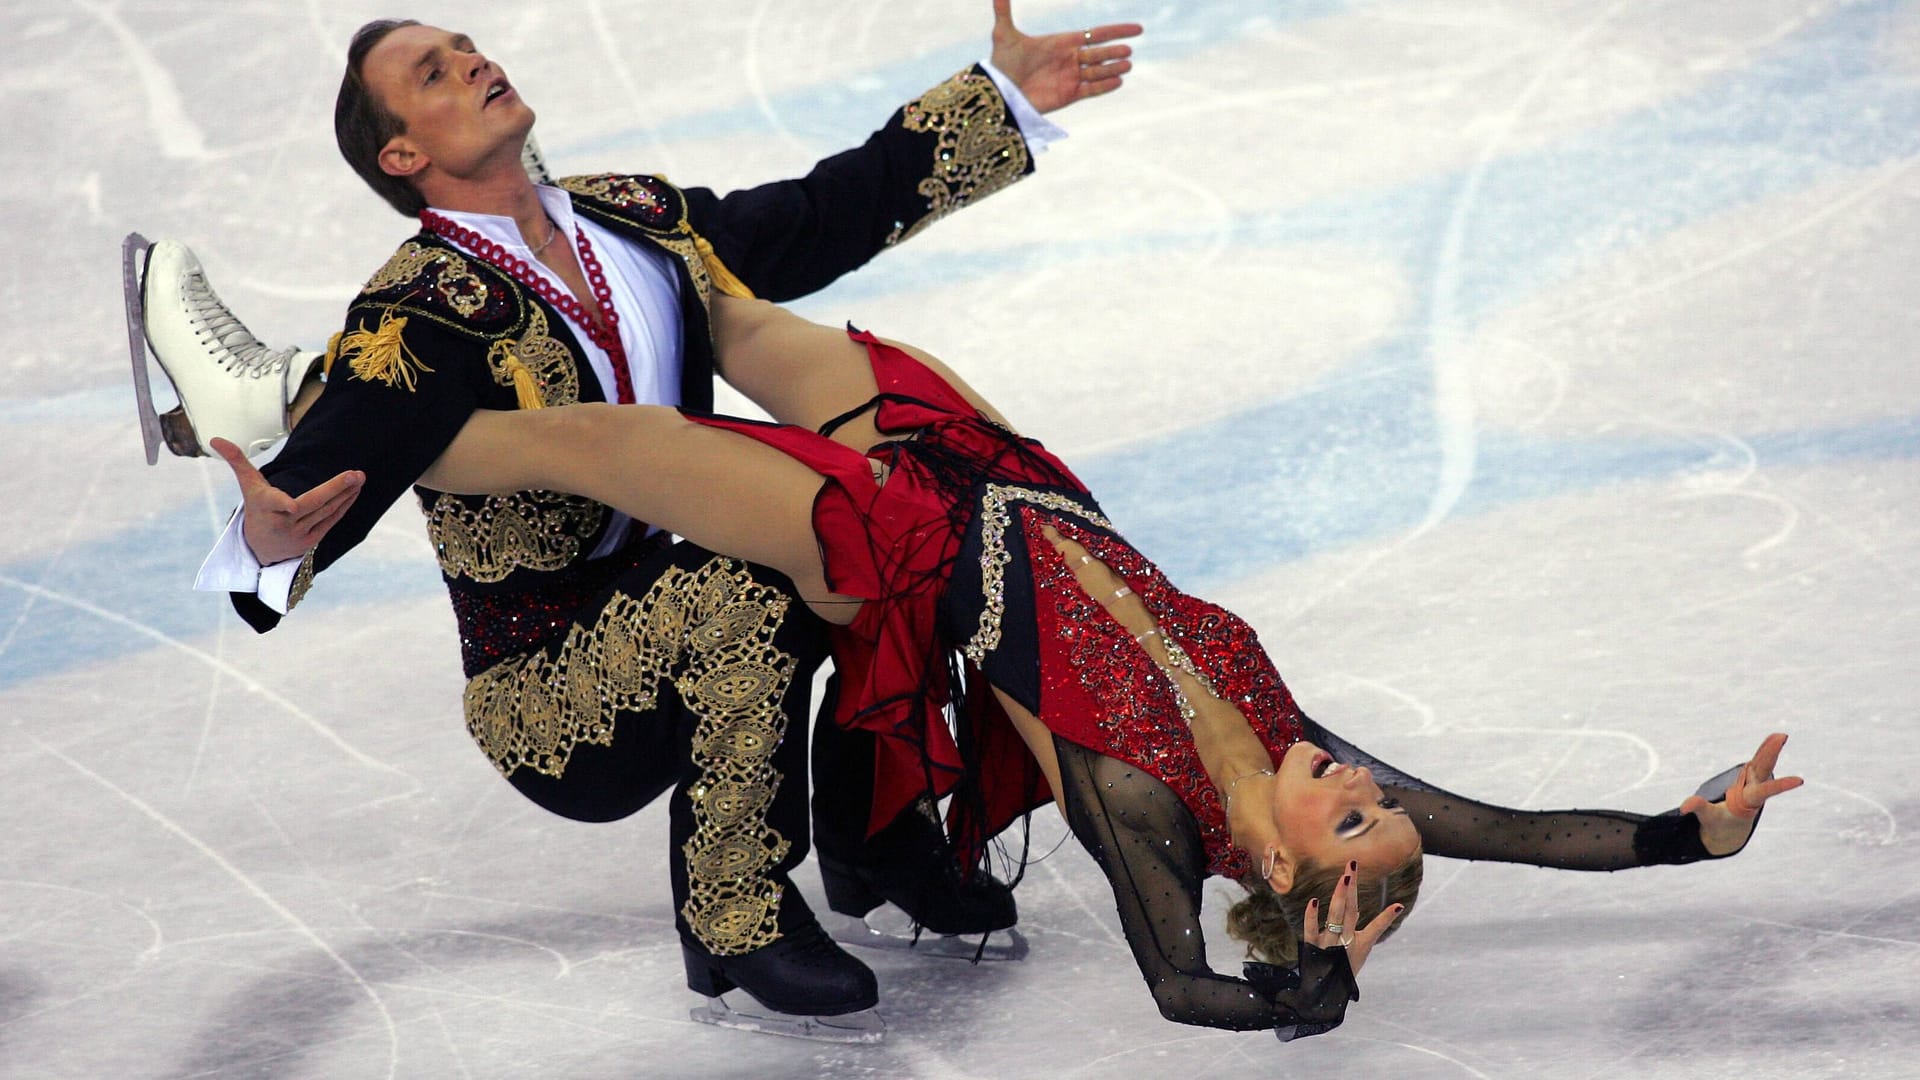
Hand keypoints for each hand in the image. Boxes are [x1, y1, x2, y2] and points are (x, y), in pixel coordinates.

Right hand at [212, 437, 362, 565]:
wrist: (261, 550)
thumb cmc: (257, 509)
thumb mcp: (248, 486)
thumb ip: (237, 461)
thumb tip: (215, 438)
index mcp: (265, 507)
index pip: (273, 503)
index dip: (282, 505)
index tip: (291, 506)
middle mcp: (282, 522)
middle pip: (312, 503)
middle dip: (336, 488)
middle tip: (356, 474)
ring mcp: (298, 534)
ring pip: (326, 511)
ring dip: (346, 494)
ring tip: (360, 478)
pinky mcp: (310, 542)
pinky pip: (331, 521)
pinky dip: (344, 506)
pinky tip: (355, 492)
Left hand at [989, 0, 1142, 112]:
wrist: (1000, 93)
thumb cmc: (1002, 64)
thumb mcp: (1003, 35)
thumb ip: (1003, 12)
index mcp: (1063, 42)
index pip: (1096, 34)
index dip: (1116, 31)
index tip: (1137, 29)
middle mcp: (1071, 59)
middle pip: (1100, 53)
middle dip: (1114, 52)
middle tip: (1128, 50)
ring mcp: (1071, 78)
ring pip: (1098, 71)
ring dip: (1113, 68)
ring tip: (1127, 65)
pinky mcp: (1069, 95)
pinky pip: (1091, 90)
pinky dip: (1104, 86)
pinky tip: (1117, 82)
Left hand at [1301, 860, 1404, 976]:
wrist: (1323, 995)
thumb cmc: (1341, 971)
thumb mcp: (1354, 952)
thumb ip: (1356, 929)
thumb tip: (1356, 906)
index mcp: (1359, 945)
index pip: (1375, 929)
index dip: (1386, 918)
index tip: (1398, 906)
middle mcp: (1345, 943)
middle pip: (1350, 910)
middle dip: (1352, 888)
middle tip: (1352, 865)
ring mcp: (1329, 944)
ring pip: (1335, 916)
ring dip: (1339, 896)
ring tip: (1344, 877)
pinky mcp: (1312, 947)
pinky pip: (1311, 930)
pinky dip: (1312, 917)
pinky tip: (1314, 902)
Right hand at [1680, 732, 1804, 855]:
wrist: (1729, 828)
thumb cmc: (1718, 824)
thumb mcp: (1708, 817)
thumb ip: (1698, 808)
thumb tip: (1685, 806)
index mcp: (1748, 801)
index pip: (1765, 791)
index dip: (1781, 785)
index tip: (1800, 780)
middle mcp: (1754, 789)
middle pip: (1764, 769)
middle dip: (1771, 753)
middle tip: (1782, 737)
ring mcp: (1753, 782)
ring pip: (1763, 763)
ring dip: (1770, 748)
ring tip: (1781, 735)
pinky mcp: (1750, 778)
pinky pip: (1759, 761)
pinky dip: (1765, 750)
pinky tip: (1773, 740)